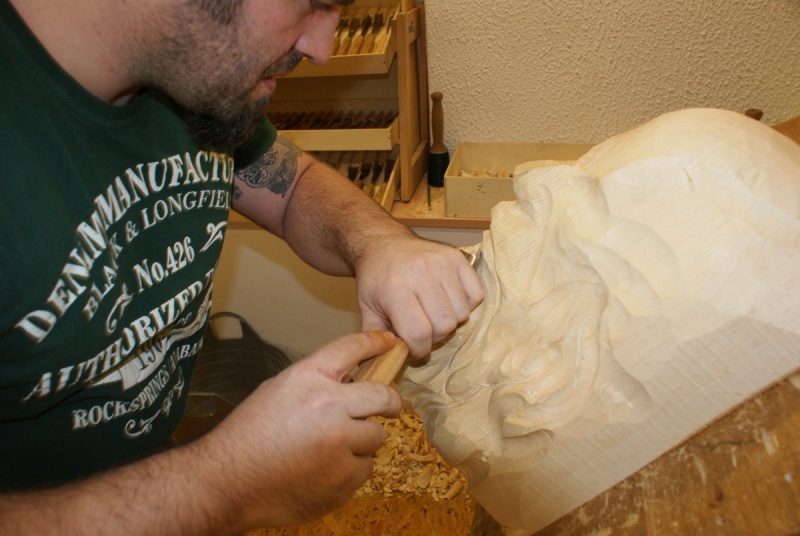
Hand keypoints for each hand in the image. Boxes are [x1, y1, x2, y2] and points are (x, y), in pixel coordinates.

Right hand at [195, 331, 400, 528]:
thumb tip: (349, 384)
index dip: (375, 343)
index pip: (351, 348)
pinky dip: (349, 470)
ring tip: (330, 450)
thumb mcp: (277, 390)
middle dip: (389, 402)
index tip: (389, 343)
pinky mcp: (343, 479)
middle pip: (383, 396)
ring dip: (361, 442)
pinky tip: (322, 472)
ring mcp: (340, 444)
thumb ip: (316, 384)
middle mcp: (330, 406)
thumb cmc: (247, 435)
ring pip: (375, 437)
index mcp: (308, 378)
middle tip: (388, 408)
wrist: (227, 482)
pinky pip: (364, 469)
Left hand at [356, 237, 483, 357]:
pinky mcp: (457, 257)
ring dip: (450, 321)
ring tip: (434, 313)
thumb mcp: (367, 308)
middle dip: (435, 336)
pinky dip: (466, 304)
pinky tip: (448, 300)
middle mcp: (420, 274)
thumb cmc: (376, 279)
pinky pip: (476, 295)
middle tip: (423, 329)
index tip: (414, 348)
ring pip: (462, 313)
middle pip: (444, 325)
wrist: (384, 243)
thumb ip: (376, 336)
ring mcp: (441, 263)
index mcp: (395, 289)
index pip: (419, 333)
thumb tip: (389, 359)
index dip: (419, 348)